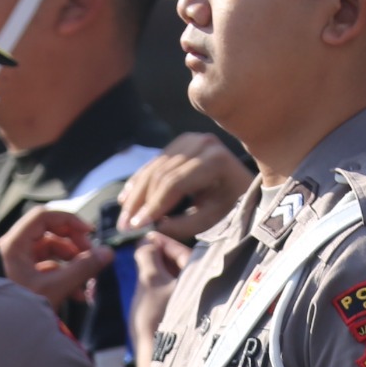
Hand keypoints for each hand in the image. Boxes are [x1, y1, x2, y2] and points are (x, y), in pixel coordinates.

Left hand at [0, 203, 111, 307]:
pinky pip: (45, 272)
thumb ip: (82, 269)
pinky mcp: (21, 282)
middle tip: (91, 259)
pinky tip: (77, 295)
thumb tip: (107, 253)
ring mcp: (16, 266)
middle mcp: (13, 251)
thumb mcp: (53, 288)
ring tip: (86, 283)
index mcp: (14, 244)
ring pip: (50, 256)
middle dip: (74, 248)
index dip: (69, 220)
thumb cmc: (16, 311)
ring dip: (71, 266)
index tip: (89, 232)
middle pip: (50, 236)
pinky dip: (63, 279)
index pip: (44, 217)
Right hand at [117, 132, 253, 238]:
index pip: (174, 183)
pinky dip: (139, 181)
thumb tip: (153, 227)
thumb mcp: (212, 219)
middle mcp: (200, 143)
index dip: (153, 205)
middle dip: (140, 203)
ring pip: (153, 169)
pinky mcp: (179, 143)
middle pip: (160, 174)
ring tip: (123, 218)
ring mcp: (189, 140)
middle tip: (124, 226)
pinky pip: (154, 163)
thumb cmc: (231, 204)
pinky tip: (126, 198)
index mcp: (214, 160)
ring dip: (135, 194)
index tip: (137, 226)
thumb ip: (184, 225)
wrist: (242, 183)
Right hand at [128, 232, 194, 366]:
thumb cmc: (155, 317)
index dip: (163, 242)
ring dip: (161, 271)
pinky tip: (148, 289)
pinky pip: (176, 293)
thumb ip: (147, 256)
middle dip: (161, 256)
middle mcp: (206, 289)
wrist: (156, 357)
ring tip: (142, 268)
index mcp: (202, 276)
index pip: (183, 250)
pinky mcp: (189, 317)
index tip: (146, 237)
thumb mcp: (148, 280)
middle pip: (182, 264)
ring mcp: (198, 304)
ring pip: (178, 279)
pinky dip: (163, 287)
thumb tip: (146, 242)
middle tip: (141, 252)